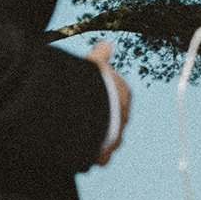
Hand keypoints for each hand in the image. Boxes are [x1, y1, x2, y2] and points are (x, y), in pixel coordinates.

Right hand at [85, 40, 129, 166]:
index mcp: (124, 94)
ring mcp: (115, 137)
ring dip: (94, 138)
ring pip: (106, 140)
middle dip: (98, 120)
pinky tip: (78, 149)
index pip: (115, 97)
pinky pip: (99, 157)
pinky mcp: (104, 154)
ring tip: (77, 135)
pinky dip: (90, 154)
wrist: (88, 109)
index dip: (100, 98)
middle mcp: (124, 117)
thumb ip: (100, 54)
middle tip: (80, 118)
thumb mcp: (94, 64)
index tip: (87, 98)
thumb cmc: (90, 83)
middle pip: (111, 120)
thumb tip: (106, 43)